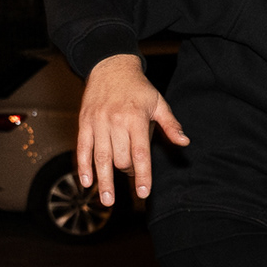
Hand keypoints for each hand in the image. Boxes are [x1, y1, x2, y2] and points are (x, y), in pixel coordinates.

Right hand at [77, 54, 188, 205]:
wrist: (110, 66)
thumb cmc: (138, 88)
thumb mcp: (159, 103)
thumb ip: (171, 124)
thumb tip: (184, 142)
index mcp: (136, 119)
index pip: (140, 153)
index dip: (142, 175)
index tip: (143, 193)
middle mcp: (115, 122)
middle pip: (120, 158)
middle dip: (127, 173)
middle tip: (131, 173)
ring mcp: (97, 123)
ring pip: (100, 158)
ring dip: (104, 181)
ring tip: (107, 201)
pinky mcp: (84, 123)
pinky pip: (82, 149)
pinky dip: (83, 166)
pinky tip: (86, 182)